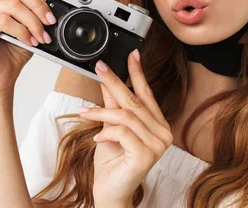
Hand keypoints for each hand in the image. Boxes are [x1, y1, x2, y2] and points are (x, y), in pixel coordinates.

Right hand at [0, 0, 56, 97]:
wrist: (1, 77)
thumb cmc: (14, 50)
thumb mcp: (32, 26)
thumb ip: (37, 11)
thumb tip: (54, 4)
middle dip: (38, 2)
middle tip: (50, 20)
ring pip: (11, 4)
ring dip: (32, 21)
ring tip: (41, 35)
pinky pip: (3, 20)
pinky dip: (22, 31)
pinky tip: (28, 41)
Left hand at [79, 49, 172, 206]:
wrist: (109, 192)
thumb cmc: (112, 163)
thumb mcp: (109, 128)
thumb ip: (112, 105)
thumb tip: (107, 81)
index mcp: (157, 124)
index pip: (147, 93)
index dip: (138, 73)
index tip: (131, 55)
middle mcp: (162, 132)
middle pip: (135, 101)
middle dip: (115, 82)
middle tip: (101, 68)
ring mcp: (157, 145)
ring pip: (126, 116)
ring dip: (101, 113)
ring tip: (85, 114)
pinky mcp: (146, 155)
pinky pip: (122, 133)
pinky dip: (106, 133)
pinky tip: (97, 140)